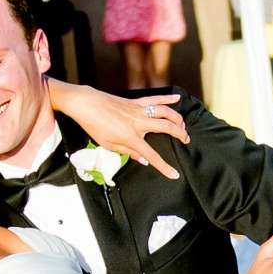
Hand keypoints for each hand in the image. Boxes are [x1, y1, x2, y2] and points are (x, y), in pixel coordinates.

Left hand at [61, 87, 187, 177]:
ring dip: (177, 118)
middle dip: (180, 134)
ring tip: (183, 125)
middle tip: (187, 140)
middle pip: (167, 128)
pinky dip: (167, 98)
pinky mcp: (135, 102)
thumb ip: (128, 152)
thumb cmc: (94, 126)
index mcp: (131, 137)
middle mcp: (138, 123)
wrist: (85, 104)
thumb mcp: (108, 145)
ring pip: (165, 112)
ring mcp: (138, 110)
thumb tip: (143, 160)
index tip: (174, 175)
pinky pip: (155, 99)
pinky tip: (177, 98)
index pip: (152, 155)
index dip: (164, 167)